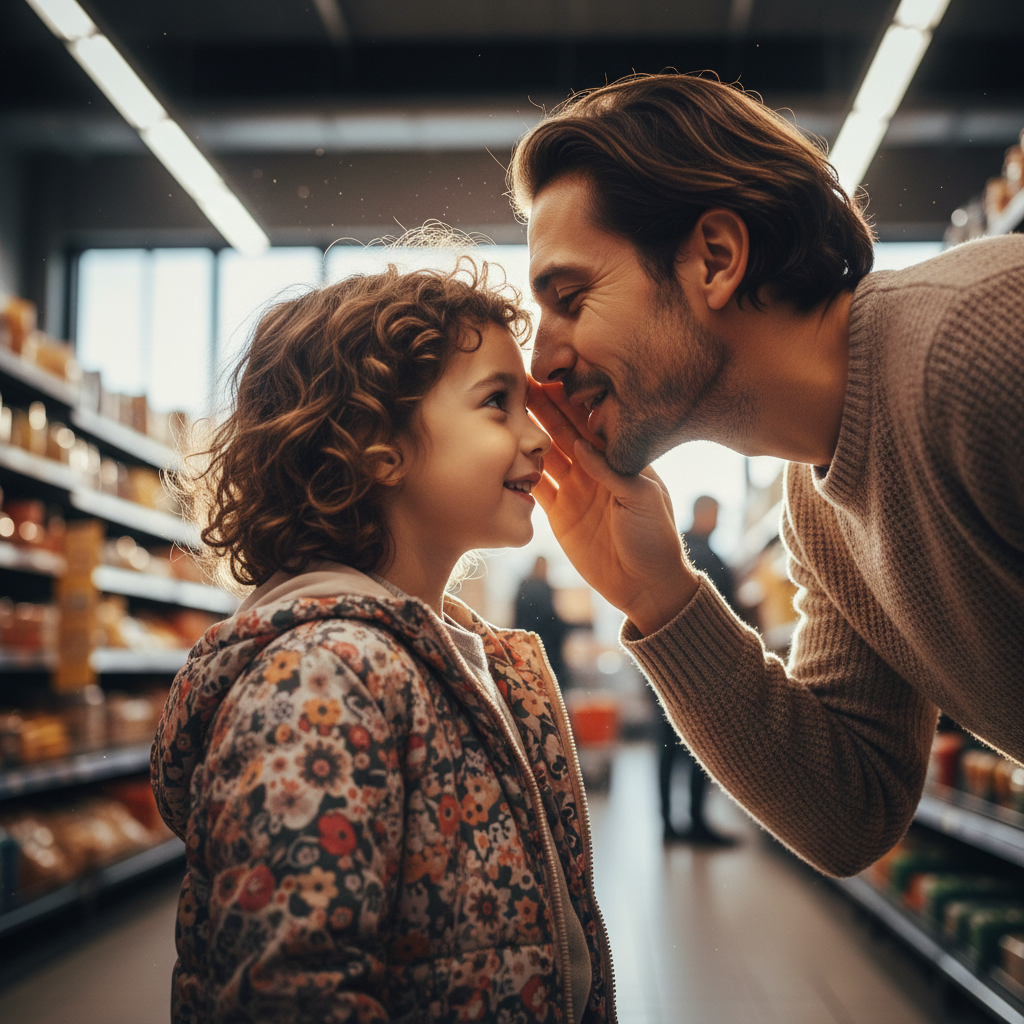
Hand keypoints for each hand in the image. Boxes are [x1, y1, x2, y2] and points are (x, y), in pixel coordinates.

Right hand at [528, 381, 698, 635]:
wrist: (646, 585)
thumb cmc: (655, 538)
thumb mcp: (643, 499)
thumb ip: (612, 471)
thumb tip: (581, 444)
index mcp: (618, 459)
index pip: (589, 423)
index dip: (570, 401)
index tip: (550, 378)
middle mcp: (594, 470)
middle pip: (561, 432)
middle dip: (541, 408)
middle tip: (518, 384)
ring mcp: (574, 490)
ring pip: (544, 456)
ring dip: (526, 436)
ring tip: (505, 412)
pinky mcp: (559, 514)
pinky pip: (535, 488)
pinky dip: (519, 473)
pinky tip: (503, 455)